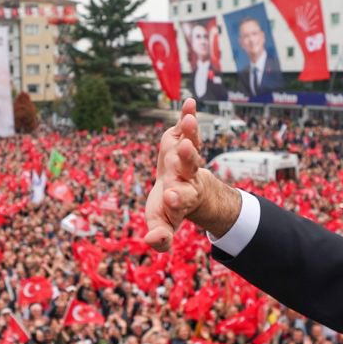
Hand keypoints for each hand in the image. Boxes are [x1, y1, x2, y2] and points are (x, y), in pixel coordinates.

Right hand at [144, 99, 220, 251]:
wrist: (182, 190)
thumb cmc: (167, 209)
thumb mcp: (161, 223)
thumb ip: (159, 236)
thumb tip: (151, 241)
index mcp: (180, 198)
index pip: (180, 199)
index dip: (176, 198)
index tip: (170, 196)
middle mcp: (185, 176)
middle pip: (189, 166)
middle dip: (186, 157)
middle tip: (184, 149)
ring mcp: (185, 156)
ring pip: (191, 145)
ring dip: (190, 132)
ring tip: (189, 120)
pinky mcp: (182, 140)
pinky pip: (186, 128)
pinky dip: (187, 115)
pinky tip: (189, 101)